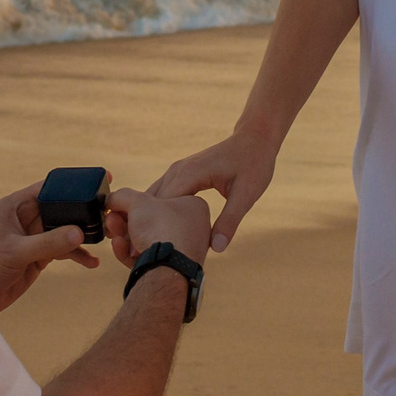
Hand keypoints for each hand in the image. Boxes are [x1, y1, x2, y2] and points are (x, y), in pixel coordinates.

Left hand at [0, 179, 101, 317]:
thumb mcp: (16, 252)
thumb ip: (48, 243)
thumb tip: (79, 233)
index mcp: (15, 206)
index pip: (48, 188)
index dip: (72, 185)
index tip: (97, 182)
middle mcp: (25, 218)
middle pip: (60, 208)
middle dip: (82, 212)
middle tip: (107, 214)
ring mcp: (33, 237)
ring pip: (64, 230)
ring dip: (82, 235)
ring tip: (105, 239)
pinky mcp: (37, 256)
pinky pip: (62, 250)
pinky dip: (76, 255)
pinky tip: (91, 262)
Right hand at [105, 187, 211, 270]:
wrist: (169, 270)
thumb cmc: (162, 229)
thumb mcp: (138, 201)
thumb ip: (122, 196)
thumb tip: (110, 200)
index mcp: (193, 206)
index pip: (160, 199)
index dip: (136, 202)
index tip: (118, 205)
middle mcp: (192, 229)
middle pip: (150, 221)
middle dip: (125, 220)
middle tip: (111, 219)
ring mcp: (183, 251)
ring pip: (147, 240)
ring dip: (125, 235)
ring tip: (112, 233)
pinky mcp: (173, 270)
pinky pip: (149, 257)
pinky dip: (132, 252)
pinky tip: (119, 246)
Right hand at [149, 128, 278, 251]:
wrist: (254, 139)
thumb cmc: (253, 164)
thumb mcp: (246, 194)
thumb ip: (230, 220)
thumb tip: (216, 248)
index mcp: (188, 174)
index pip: (161, 207)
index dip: (155, 230)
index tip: (152, 254)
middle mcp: (176, 171)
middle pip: (150, 204)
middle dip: (146, 228)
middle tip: (142, 256)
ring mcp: (175, 171)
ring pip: (152, 200)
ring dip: (148, 220)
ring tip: (144, 248)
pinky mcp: (179, 175)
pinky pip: (161, 196)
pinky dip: (156, 213)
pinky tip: (158, 232)